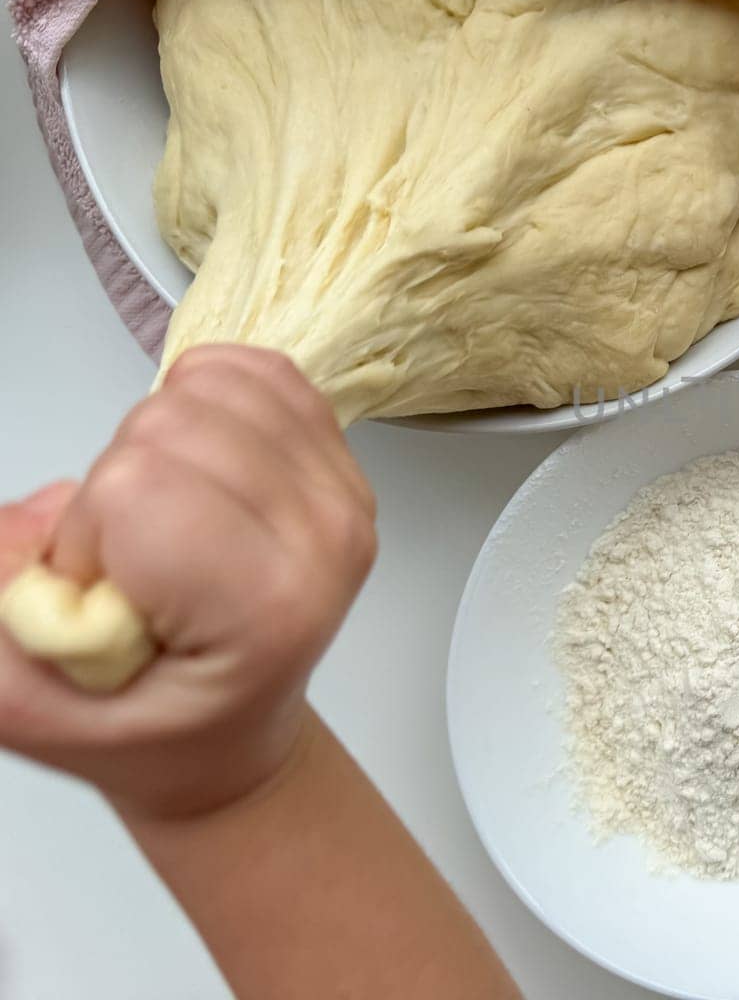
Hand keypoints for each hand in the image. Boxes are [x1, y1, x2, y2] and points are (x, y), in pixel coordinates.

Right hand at [0, 346, 375, 819]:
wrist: (232, 730)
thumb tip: (42, 511)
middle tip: (134, 562)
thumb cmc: (153, 724)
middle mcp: (324, 538)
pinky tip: (197, 468)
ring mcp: (343, 492)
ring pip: (210, 384)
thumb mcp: (31, 705)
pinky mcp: (341, 459)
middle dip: (117, 484)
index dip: (89, 532)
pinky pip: (258, 371)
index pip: (139, 485)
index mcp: (265, 606)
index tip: (107, 595)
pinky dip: (204, 399)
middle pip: (170, 422)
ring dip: (157, 442)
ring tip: (165, 522)